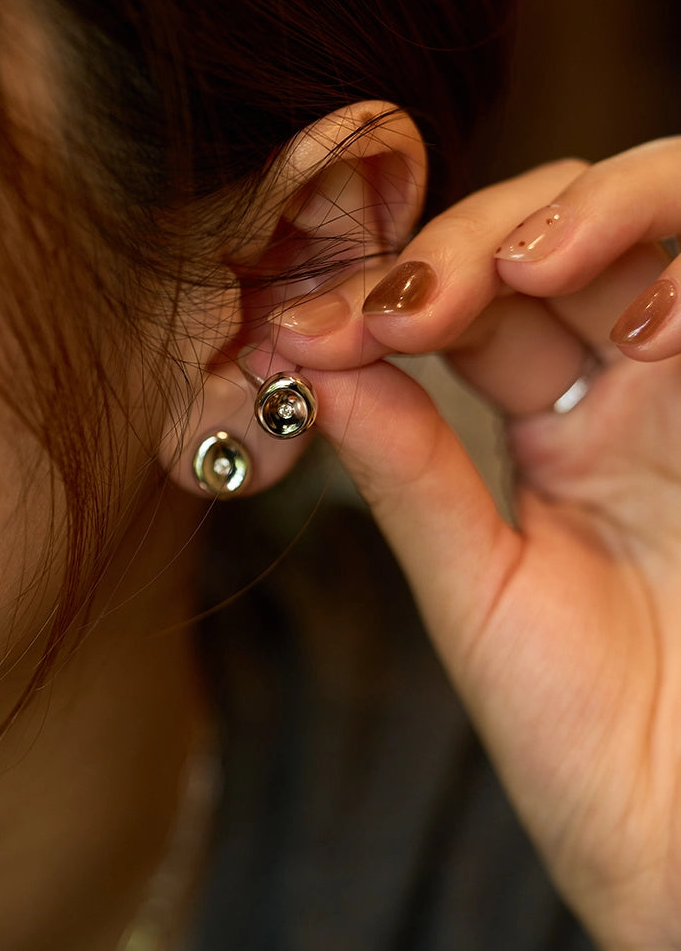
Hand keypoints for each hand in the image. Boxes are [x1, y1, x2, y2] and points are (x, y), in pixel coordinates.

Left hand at [279, 140, 680, 947]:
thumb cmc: (589, 738)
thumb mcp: (478, 592)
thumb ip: (409, 472)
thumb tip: (310, 360)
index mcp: (551, 435)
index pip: (471, 307)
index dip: (393, 296)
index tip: (309, 328)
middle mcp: (626, 394)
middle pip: (556, 243)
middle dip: (474, 244)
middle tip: (404, 303)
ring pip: (662, 227)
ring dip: (591, 216)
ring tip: (522, 267)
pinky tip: (647, 324)